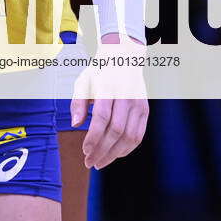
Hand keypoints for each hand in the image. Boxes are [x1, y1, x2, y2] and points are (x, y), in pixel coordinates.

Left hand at [71, 40, 148, 169]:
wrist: (124, 58)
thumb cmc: (99, 73)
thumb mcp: (83, 81)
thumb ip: (78, 102)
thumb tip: (75, 124)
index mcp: (108, 86)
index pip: (102, 117)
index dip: (94, 136)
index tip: (85, 150)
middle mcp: (126, 95)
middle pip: (116, 130)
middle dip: (102, 150)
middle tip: (89, 162)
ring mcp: (138, 103)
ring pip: (129, 137)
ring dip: (114, 154)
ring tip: (100, 162)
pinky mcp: (145, 110)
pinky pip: (138, 136)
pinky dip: (126, 149)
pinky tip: (114, 154)